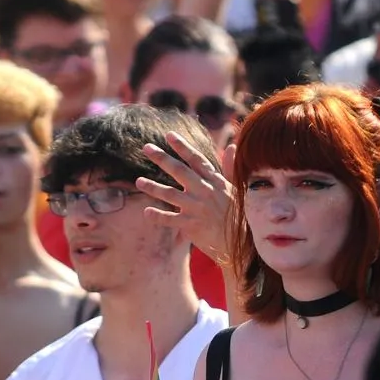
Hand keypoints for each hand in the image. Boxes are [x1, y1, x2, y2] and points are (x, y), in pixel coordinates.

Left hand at [139, 136, 235, 263]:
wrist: (241, 243)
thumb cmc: (237, 214)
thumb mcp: (236, 189)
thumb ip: (230, 167)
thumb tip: (232, 146)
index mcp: (215, 181)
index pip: (196, 160)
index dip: (182, 147)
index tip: (169, 135)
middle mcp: (205, 191)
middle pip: (179, 171)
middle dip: (162, 158)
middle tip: (146, 147)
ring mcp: (197, 208)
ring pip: (170, 194)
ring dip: (153, 187)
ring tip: (138, 181)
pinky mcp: (191, 225)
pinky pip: (170, 219)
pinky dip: (158, 217)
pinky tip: (146, 212)